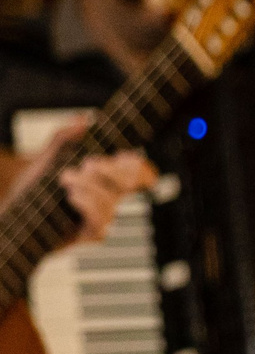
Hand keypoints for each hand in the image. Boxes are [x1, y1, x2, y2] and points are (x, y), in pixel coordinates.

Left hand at [13, 123, 155, 249]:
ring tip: (64, 179)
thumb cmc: (31, 191)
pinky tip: (71, 197)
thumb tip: (83, 119)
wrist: (14, 217)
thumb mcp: (44, 160)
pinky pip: (101, 218)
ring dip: (89, 185)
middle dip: (111, 169)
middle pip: (132, 182)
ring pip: (112, 199)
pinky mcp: (93, 234)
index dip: (142, 166)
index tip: (122, 157)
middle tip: (87, 164)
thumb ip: (62, 139)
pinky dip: (87, 203)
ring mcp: (102, 216)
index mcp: (105, 179)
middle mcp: (108, 197)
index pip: (141, 174)